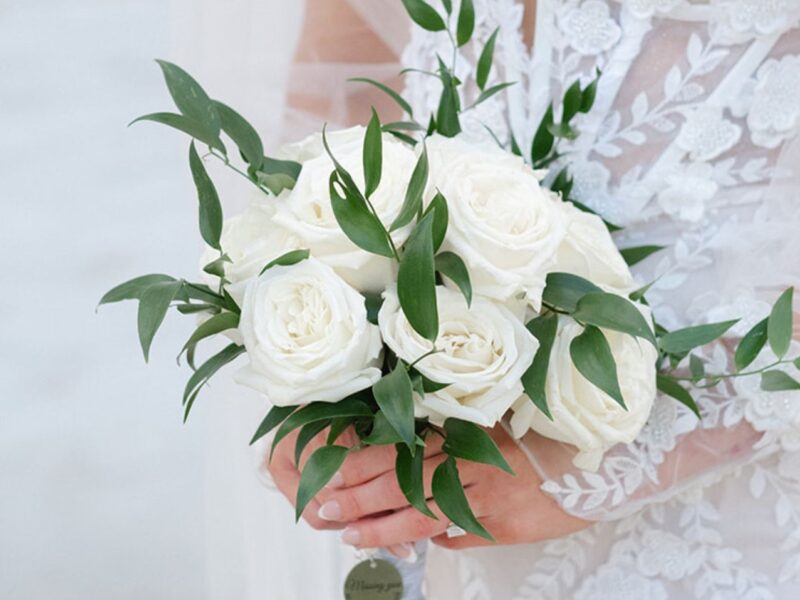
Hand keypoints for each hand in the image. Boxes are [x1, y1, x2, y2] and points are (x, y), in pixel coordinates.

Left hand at [314, 425, 589, 550]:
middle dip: (357, 496)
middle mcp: (469, 460)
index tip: (329, 473)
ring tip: (349, 534)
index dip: (361, 462)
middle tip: (323, 508)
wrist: (602, 460)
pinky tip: (408, 545)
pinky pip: (459, 533)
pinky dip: (432, 538)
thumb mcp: (498, 430)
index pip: (399, 448)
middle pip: (400, 480)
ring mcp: (485, 493)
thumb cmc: (545, 440)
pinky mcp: (504, 523)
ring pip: (420, 511)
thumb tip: (420, 463)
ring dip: (381, 525)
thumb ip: (458, 447)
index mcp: (463, 432)